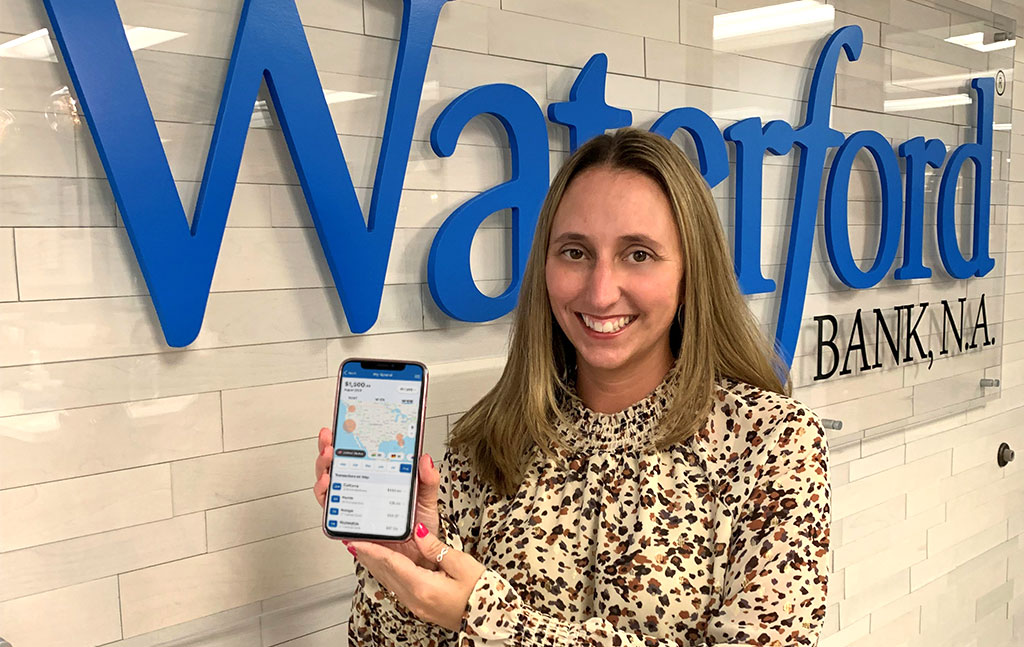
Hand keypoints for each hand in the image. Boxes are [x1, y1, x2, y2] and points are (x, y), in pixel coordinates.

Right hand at [313, 427, 441, 569]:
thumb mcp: (427, 499)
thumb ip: (427, 480)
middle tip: (330, 439)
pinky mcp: (349, 526)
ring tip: (327, 458)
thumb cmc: (421, 529)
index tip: (344, 426)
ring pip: (329, 485)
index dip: (348, 440)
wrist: (420, 558)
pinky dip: (325, 497)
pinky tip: (327, 485)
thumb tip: (424, 458)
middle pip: (338, 467)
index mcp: (380, 480)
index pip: (359, 456)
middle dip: (329, 449)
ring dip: (323, 469)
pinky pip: (331, 511)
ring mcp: (354, 507)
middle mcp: (363, 492)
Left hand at [345, 523, 484, 631]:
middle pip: (386, 574)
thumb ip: (436, 548)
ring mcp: (418, 605)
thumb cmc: (483, 594)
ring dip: (376, 565)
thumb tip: (418, 533)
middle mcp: (416, 599)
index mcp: (423, 587)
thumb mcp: (462, 564)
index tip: (357, 540)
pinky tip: (386, 566)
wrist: (493, 620)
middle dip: (368, 557)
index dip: (372, 550)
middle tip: (352, 541)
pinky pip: (398, 587)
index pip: (391, 563)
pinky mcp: (423, 607)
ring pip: (390, 581)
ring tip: (364, 551)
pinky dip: (388, 574)